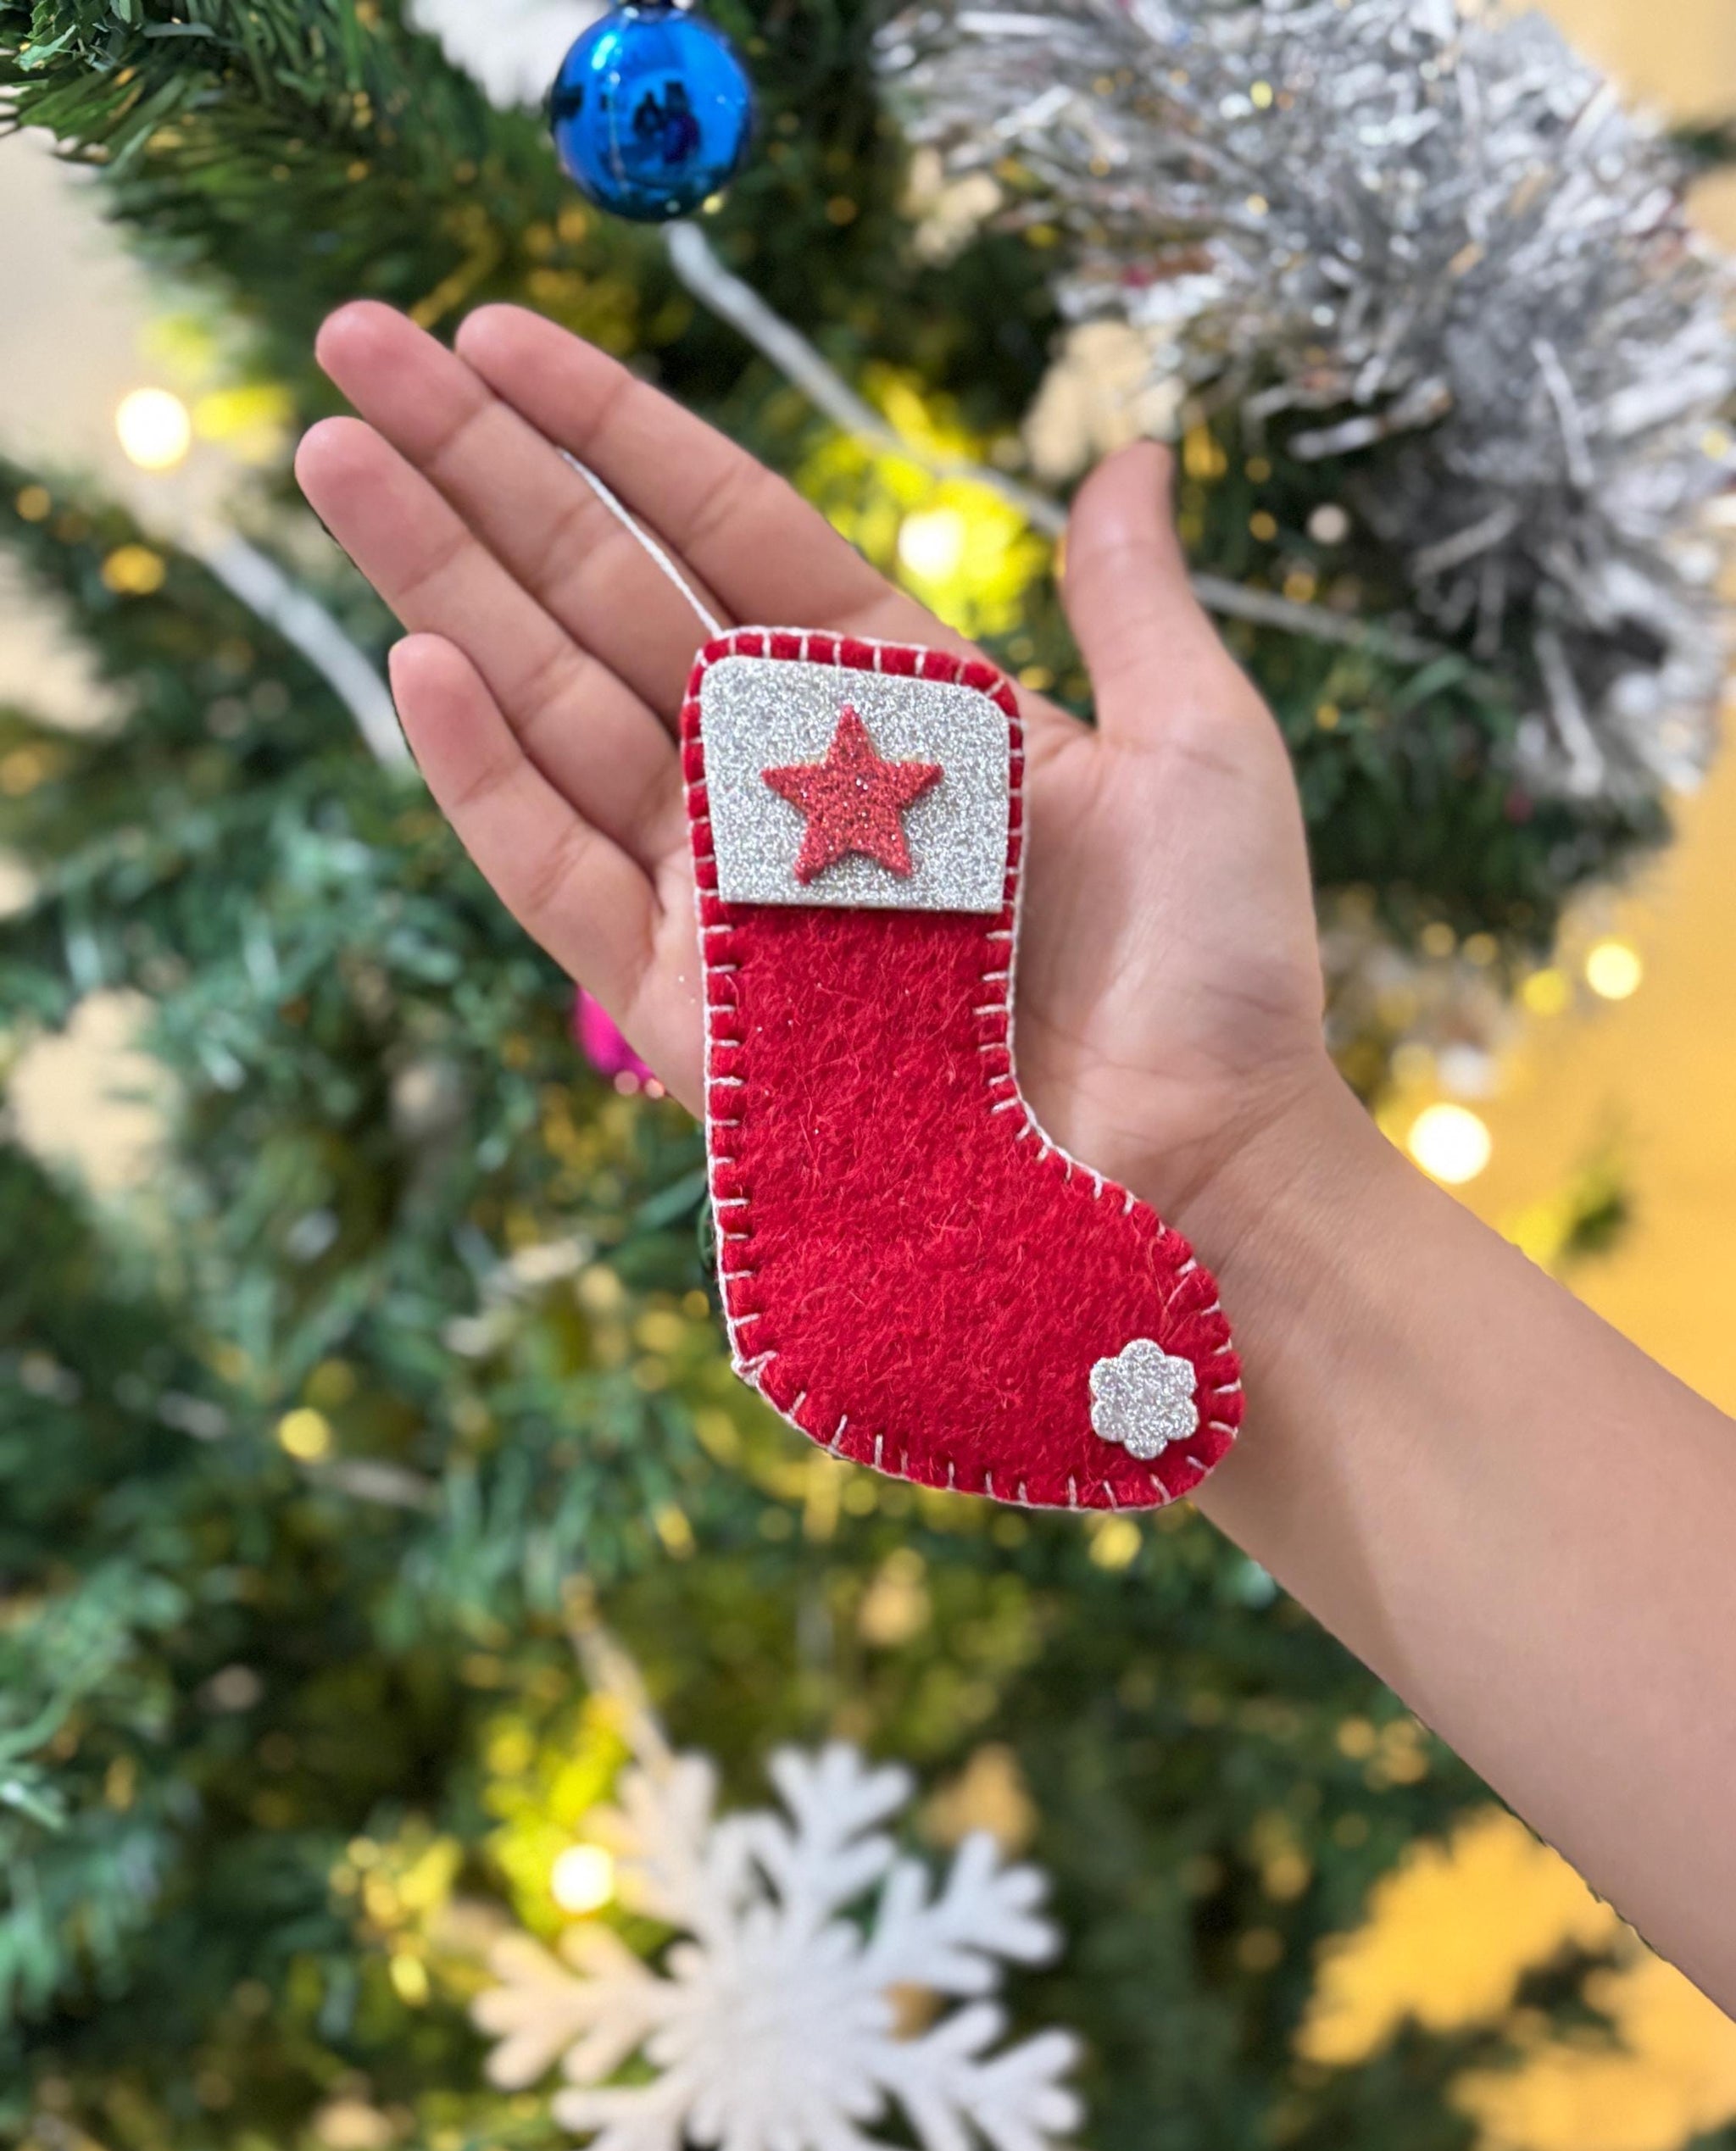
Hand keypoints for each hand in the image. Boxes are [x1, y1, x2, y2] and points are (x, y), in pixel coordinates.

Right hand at [296, 302, 1333, 1228]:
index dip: (613, 433)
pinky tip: (420, 660)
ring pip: (554, 712)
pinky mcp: (691, 1013)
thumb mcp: (1197, 746)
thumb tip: (1134, 451)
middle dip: (479, 471)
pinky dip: (490, 777)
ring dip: (441, 582)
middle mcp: (792, 789)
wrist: (1200, 1175)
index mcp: (900, 708)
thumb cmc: (1217, 972)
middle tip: (356, 342)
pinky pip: (564, 877)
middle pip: (606, 599)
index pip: (727, 534)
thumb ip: (1130, 601)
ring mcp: (729, 898)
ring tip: (334, 454)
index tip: (500, 330)